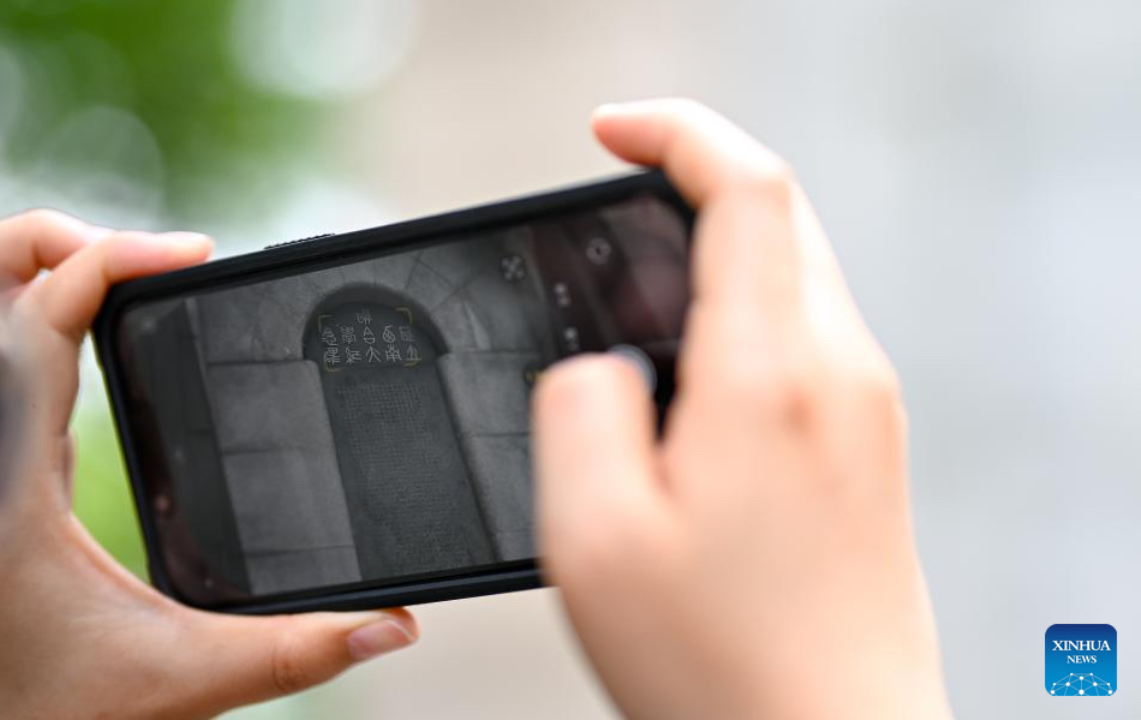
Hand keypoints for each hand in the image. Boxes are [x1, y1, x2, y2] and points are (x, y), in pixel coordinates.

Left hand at [0, 212, 416, 718]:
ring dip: (39, 280)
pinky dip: (29, 324)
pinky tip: (96, 347)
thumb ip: (290, 654)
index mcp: (8, 484)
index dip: (115, 258)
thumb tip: (389, 628)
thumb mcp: (174, 680)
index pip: (40, 316)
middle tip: (163, 260)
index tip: (194, 254)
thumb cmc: (36, 709)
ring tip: (130, 281)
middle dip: (60, 244)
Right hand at [534, 100, 952, 719]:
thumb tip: (598, 363)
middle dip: (692, 182)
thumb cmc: (720, 663)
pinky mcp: (870, 448)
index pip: (746, 186)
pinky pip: (805, 336)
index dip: (675, 133)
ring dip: (717, 251)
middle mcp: (839, 373)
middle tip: (607, 212)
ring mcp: (866, 410)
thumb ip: (579, 410)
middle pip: (781, 214)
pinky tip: (687, 378)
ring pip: (795, 272)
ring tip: (631, 299)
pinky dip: (742, 313)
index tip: (608, 132)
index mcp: (770, 374)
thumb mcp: (595, 536)